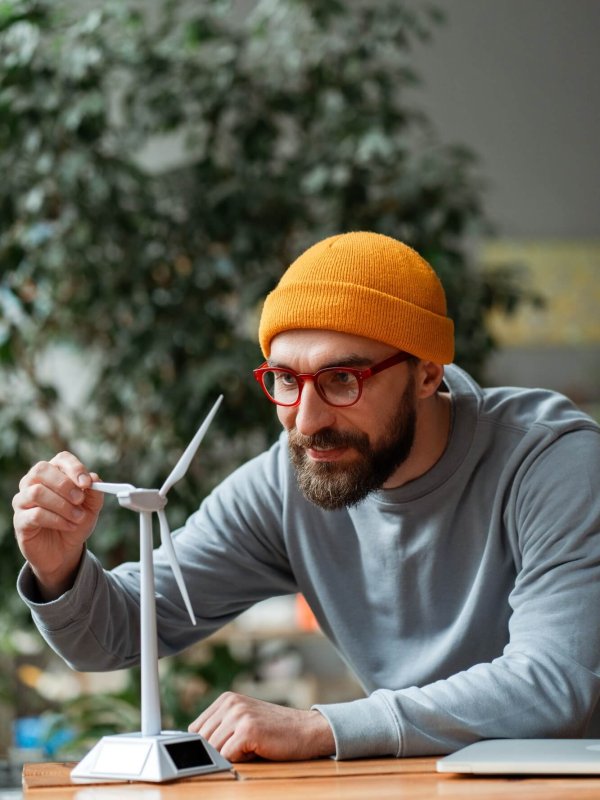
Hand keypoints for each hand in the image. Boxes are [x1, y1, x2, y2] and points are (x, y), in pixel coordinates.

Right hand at [13, 451, 103, 599]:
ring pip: (37, 492)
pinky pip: (35, 514)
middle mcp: (34, 482)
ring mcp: (23, 500)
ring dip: (62, 505)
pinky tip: (69, 526)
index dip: (74, 468)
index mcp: (54, 473)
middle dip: (64, 484)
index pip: (61, 459)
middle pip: (42, 470)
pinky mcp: (20, 520)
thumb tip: (94, 478)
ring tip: (78, 518)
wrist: (65, 550)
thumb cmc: (75, 522)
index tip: (87, 483)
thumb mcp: (91, 508)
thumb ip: (94, 493)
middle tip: (80, 500)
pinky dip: (56, 520)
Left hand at [188, 692, 335, 761]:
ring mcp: (239, 714)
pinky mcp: (248, 730)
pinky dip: (239, 761)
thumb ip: (221, 728)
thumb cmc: (275, 731)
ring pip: (213, 750)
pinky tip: (256, 751)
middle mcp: (230, 703)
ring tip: (251, 748)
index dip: (206, 744)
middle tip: (243, 748)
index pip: (196, 729)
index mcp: (226, 699)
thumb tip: (195, 748)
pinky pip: (227, 756)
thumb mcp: (244, 721)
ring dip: (230, 756)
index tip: (219, 749)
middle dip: (218, 752)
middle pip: (202, 740)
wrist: (307, 730)